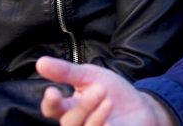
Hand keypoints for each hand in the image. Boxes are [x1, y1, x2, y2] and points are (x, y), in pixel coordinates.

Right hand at [37, 56, 175, 125]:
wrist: (141, 105)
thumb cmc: (112, 91)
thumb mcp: (90, 76)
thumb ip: (66, 71)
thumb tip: (40, 62)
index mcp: (69, 107)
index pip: (51, 109)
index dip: (50, 102)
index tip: (53, 90)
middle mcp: (78, 123)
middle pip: (68, 121)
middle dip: (83, 106)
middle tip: (100, 90)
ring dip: (95, 117)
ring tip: (109, 102)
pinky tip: (111, 123)